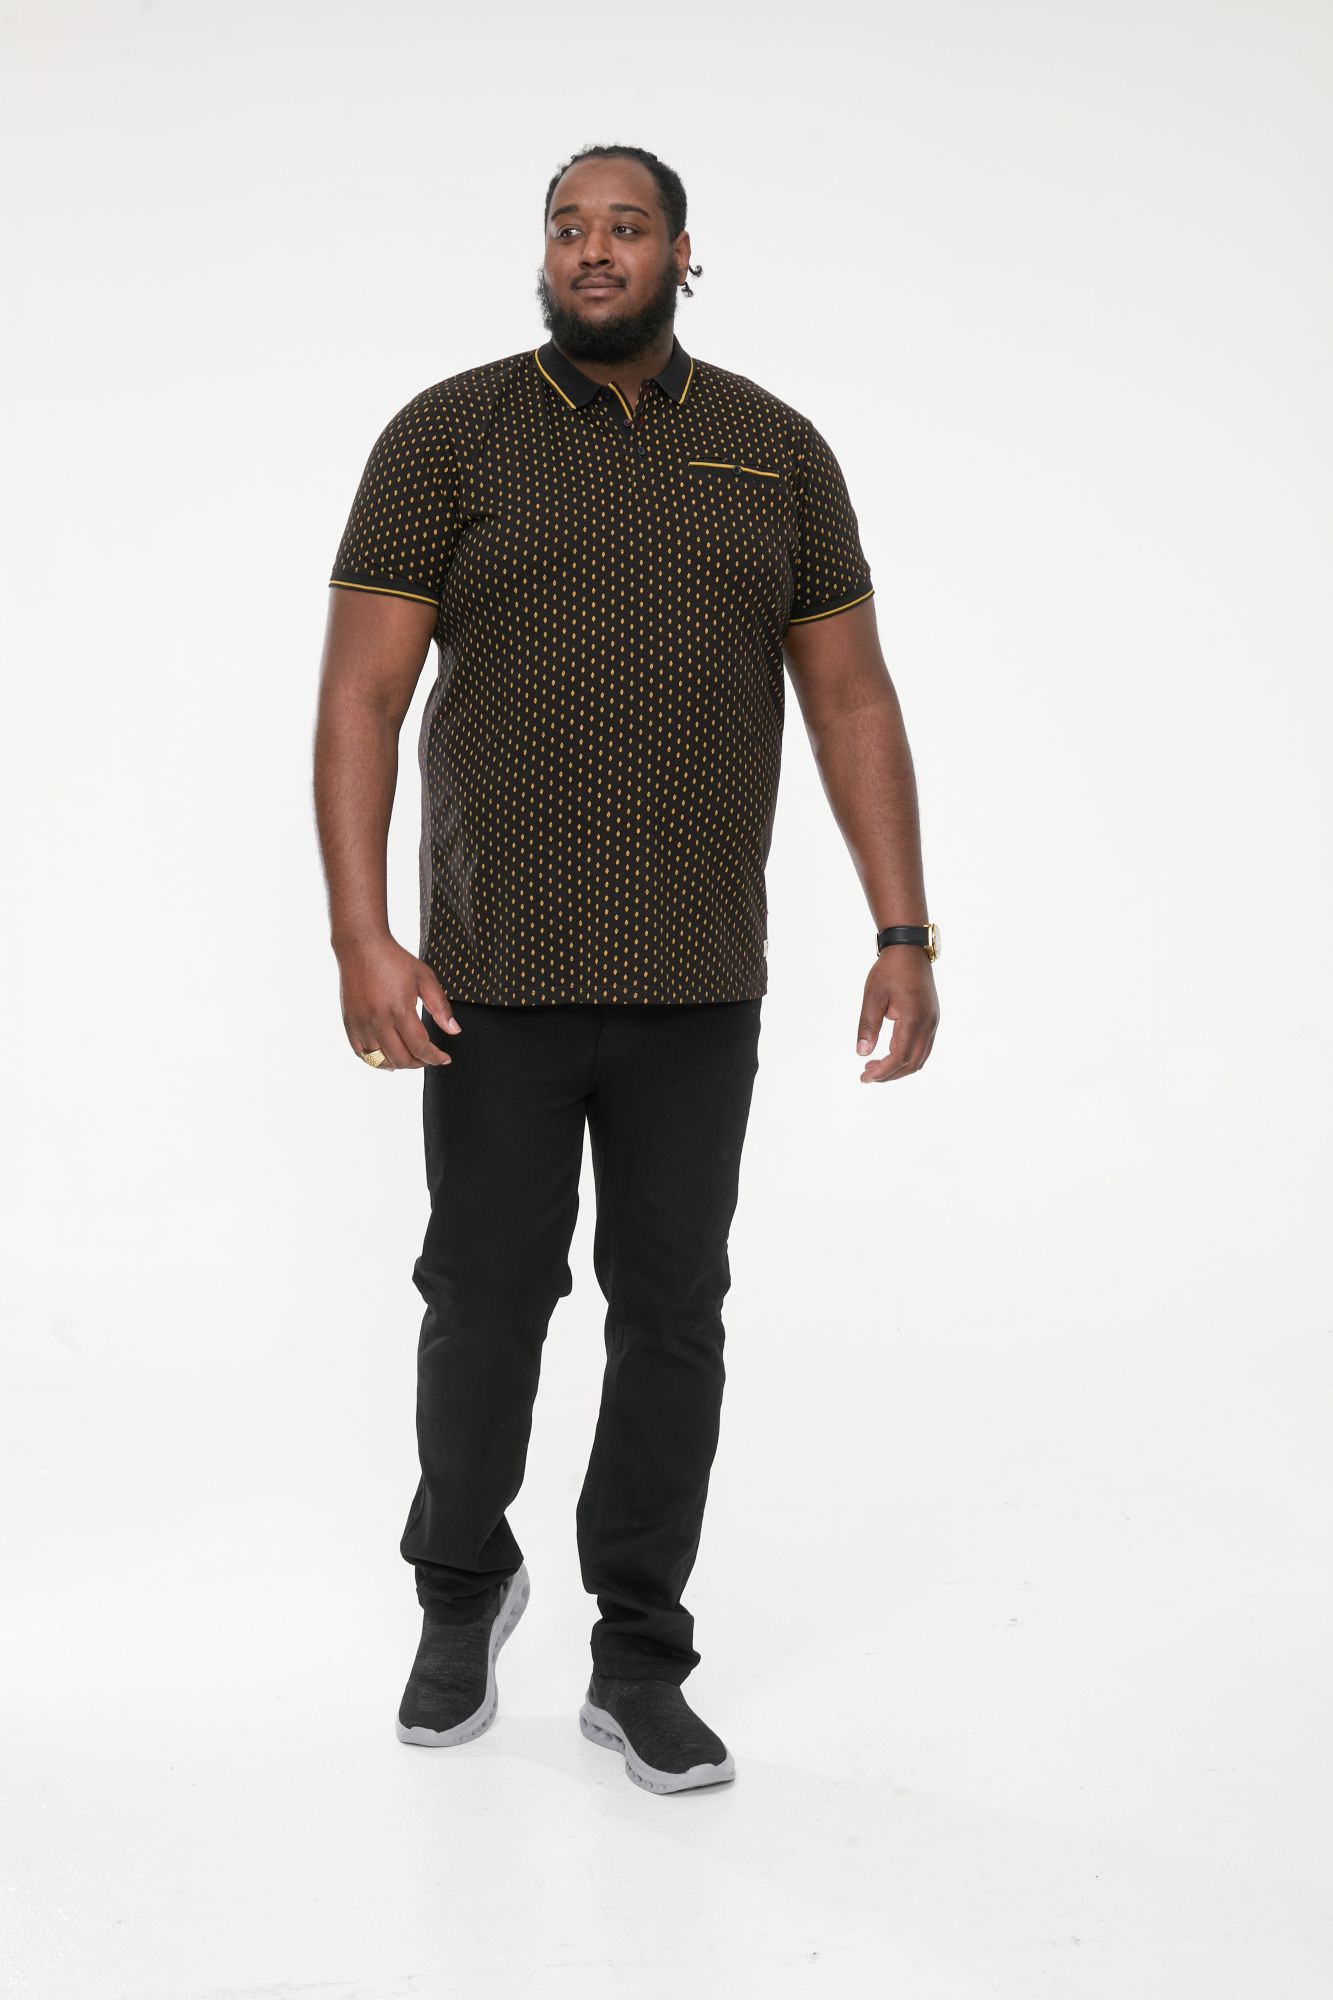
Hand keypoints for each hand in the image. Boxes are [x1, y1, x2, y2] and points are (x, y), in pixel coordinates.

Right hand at [336, 932, 462, 1070]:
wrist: (362, 948)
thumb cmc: (394, 960)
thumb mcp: (425, 979)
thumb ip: (440, 1007)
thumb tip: (454, 1030)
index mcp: (399, 1010)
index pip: (420, 1047)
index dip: (435, 1058)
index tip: (444, 1058)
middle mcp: (378, 1021)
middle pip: (401, 1058)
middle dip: (419, 1063)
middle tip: (428, 1058)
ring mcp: (361, 1024)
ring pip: (380, 1061)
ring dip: (398, 1064)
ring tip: (410, 1058)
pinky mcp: (350, 1023)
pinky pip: (362, 1054)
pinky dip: (376, 1060)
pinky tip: (387, 1056)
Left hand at [855, 947, 938, 1082]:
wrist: (910, 950)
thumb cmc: (889, 971)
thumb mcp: (873, 996)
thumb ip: (868, 1026)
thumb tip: (862, 1053)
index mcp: (913, 1018)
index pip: (899, 1056)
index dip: (882, 1071)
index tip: (864, 1077)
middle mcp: (928, 1024)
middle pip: (912, 1063)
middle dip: (890, 1074)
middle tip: (867, 1075)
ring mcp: (933, 1022)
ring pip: (920, 1058)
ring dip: (899, 1067)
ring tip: (876, 1066)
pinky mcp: (932, 1019)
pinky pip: (923, 1047)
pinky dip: (907, 1057)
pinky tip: (890, 1054)